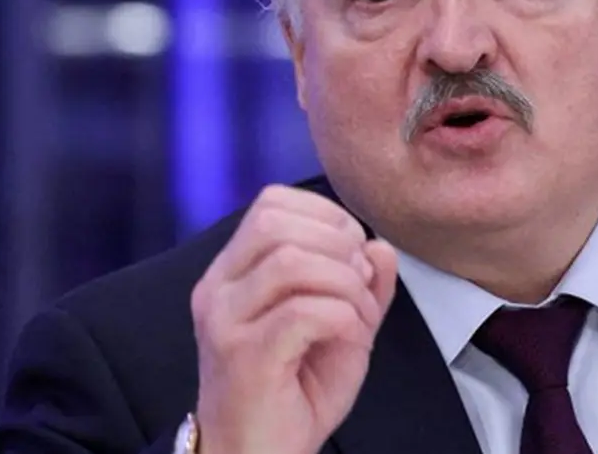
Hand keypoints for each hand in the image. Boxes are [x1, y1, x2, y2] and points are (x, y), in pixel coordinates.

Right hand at [190, 186, 397, 453]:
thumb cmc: (294, 394)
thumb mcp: (340, 327)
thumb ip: (362, 284)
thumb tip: (380, 246)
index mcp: (232, 272)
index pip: (271, 203)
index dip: (326, 216)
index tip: (354, 256)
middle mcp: (218, 289)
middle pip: (277, 221)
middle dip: (338, 244)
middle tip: (360, 287)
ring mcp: (224, 321)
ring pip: (291, 261)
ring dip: (345, 284)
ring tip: (359, 317)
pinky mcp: (242, 355)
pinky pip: (304, 311)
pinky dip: (344, 318)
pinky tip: (351, 338)